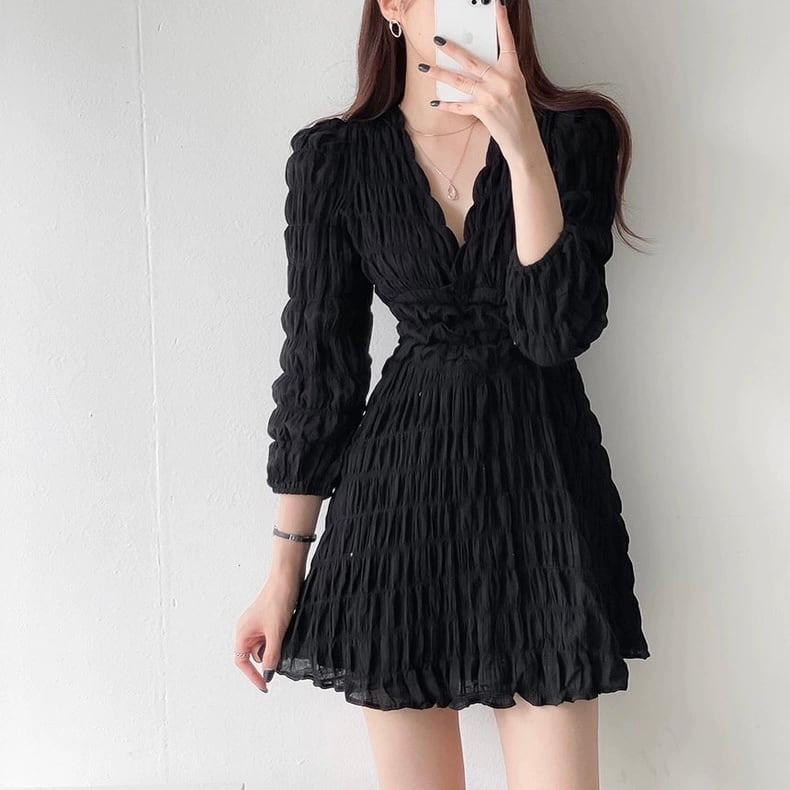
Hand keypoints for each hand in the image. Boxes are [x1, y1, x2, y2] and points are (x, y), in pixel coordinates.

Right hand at [234, 575, 300, 692]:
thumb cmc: (278, 600)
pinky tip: (287, 632)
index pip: (242, 662)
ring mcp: (257, 623)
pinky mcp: (267, 619)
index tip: (265, 686)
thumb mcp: (276, 633)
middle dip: (267, 658)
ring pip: (264, 646)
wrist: (287, 577)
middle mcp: (246, 628)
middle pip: (254, 655)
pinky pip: (270, 636)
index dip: (253, 676)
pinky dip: (278, 639)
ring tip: (285, 636)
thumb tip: (268, 674)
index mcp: (242, 632)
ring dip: (274, 648)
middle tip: (281, 655)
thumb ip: (271, 656)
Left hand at [417, 0, 542, 166]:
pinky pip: (460, 105)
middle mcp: (502, 81)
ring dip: (440, 74)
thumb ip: (500, 76)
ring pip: (460, 80)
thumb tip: (478, 69)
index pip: (507, 43)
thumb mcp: (516, 90)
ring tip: (426, 68)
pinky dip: (447, 104)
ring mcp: (491, 95)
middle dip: (452, 49)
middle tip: (439, 40)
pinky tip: (435, 101)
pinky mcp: (483, 111)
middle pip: (472, 60)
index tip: (497, 7)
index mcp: (513, 72)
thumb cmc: (520, 116)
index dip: (502, 24)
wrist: (523, 140)